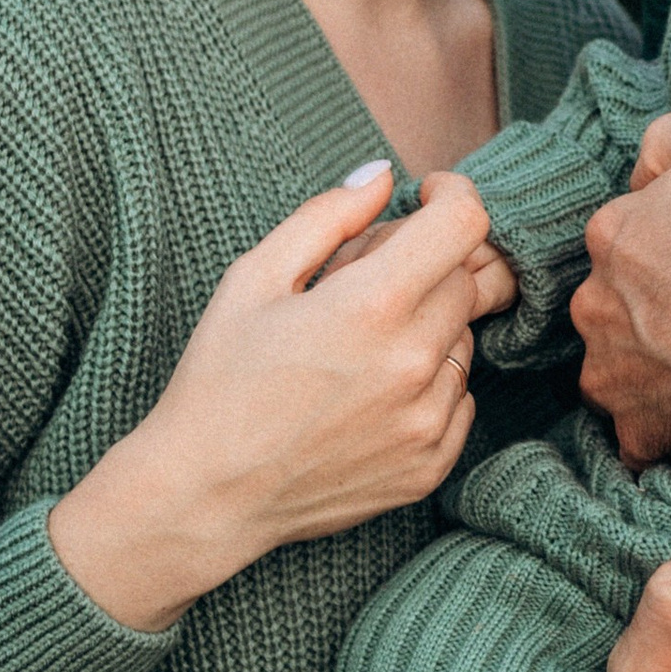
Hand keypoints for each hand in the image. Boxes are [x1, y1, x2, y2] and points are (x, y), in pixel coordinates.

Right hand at [50, 167, 515, 632]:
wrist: (206, 495)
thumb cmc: (220, 380)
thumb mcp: (253, 278)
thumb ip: (328, 216)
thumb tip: (383, 176)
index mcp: (372, 306)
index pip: (465, 225)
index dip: (453, 196)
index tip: (429, 197)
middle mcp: (413, 364)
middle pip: (463, 278)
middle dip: (424, 265)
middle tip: (360, 284)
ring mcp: (426, 421)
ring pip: (462, 339)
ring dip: (425, 328)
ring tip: (354, 350)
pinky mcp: (429, 465)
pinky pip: (458, 397)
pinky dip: (426, 384)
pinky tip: (366, 394)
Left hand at [569, 113, 670, 469]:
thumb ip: (669, 140)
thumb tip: (644, 168)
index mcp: (610, 238)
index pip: (626, 236)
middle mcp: (595, 309)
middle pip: (616, 305)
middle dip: (653, 308)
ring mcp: (616, 378)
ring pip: (622, 370)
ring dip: (655, 368)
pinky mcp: (645, 434)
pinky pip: (646, 435)